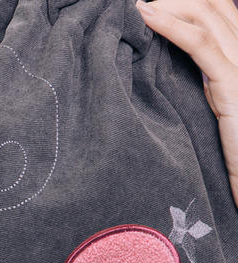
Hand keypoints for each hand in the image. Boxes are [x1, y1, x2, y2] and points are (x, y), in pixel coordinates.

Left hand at [136, 0, 237, 207]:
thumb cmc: (234, 147)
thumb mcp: (217, 105)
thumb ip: (206, 80)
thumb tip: (171, 66)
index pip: (215, 12)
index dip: (183, 3)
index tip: (149, 6)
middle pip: (210, 5)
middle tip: (138, 3)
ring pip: (204, 14)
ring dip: (167, 5)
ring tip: (136, 6)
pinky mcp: (232, 82)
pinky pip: (199, 44)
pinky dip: (170, 25)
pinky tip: (147, 16)